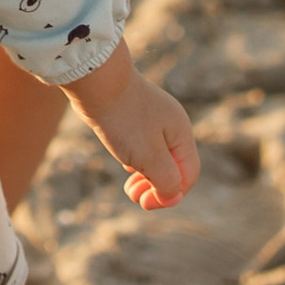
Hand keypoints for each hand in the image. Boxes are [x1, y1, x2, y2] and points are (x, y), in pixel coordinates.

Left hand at [63, 46, 198, 213]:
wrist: (96, 81)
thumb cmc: (124, 119)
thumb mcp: (149, 156)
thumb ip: (166, 180)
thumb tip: (172, 195)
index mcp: (181, 133)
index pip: (188, 174)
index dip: (172, 195)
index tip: (147, 203)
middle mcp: (172, 126)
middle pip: (174, 168)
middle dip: (156, 189)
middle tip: (135, 198)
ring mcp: (154, 120)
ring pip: (157, 157)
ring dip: (146, 178)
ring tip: (129, 190)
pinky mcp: (135, 117)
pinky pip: (143, 146)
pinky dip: (137, 161)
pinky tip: (125, 164)